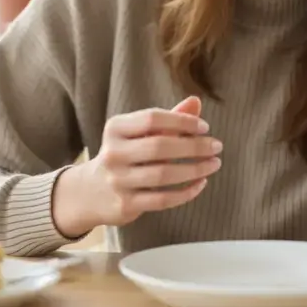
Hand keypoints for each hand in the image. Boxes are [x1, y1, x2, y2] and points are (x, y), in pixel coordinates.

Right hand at [51, 97, 221, 237]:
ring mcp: (118, 180)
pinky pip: (162, 199)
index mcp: (116, 129)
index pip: (152, 119)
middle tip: (217, 146)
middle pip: (160, 146)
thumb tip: (196, 101)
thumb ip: (168, 119)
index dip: (181, 121)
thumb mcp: (138, 134)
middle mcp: (113, 153)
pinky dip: (186, 192)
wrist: (89, 193)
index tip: (204, 127)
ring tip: (214, 164)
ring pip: (164, 174)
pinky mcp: (125, 205)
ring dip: (195, 169)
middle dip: (194, 146)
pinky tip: (200, 183)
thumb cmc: (124, 155)